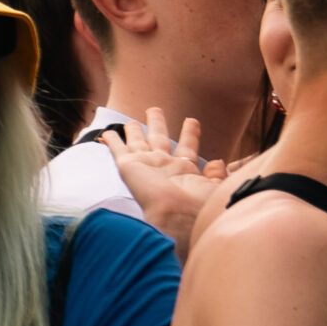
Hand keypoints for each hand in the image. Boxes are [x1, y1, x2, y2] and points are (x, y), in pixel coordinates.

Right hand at [106, 108, 228, 258]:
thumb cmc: (200, 205)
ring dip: (134, 130)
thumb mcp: (217, 187)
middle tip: (155, 110)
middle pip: (159, 139)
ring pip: (137, 141)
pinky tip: (107, 133)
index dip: (190, 133)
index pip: (186, 147)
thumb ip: (218, 174)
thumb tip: (219, 162)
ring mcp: (145, 165)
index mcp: (184, 171)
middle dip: (158, 124)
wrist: (179, 215)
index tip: (191, 121)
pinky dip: (112, 141)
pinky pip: (118, 149)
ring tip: (132, 120)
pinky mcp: (128, 166)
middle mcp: (163, 166)